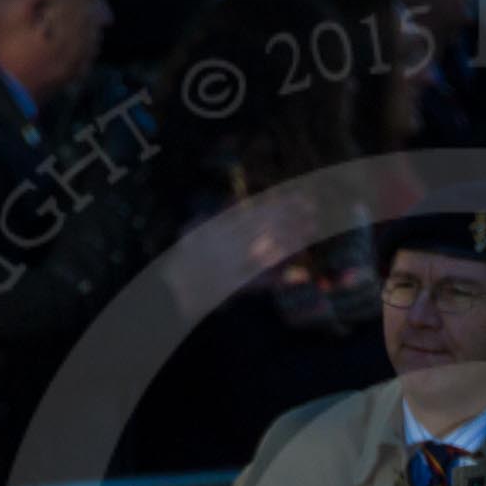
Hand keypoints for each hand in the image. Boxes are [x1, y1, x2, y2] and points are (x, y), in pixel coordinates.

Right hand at [161, 192, 319, 319]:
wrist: (174, 290)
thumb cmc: (184, 260)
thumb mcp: (193, 231)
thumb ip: (215, 214)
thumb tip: (234, 199)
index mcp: (218, 227)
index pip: (254, 211)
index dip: (277, 204)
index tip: (297, 196)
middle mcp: (228, 241)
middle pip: (265, 224)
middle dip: (289, 214)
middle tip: (311, 206)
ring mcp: (234, 261)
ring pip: (266, 243)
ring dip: (289, 234)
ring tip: (311, 225)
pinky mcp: (238, 281)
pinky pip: (262, 270)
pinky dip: (278, 262)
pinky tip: (295, 254)